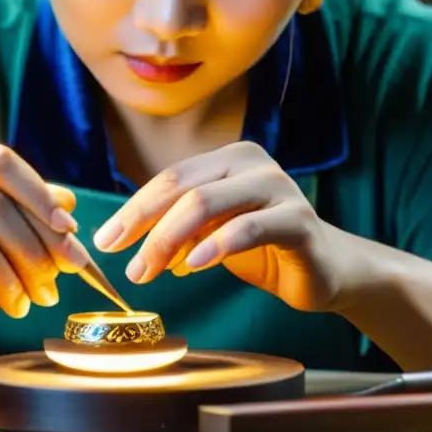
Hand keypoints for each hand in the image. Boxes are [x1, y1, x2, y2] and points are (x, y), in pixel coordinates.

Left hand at [93, 142, 343, 312]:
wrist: (327, 270)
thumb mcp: (211, 234)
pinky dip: (216, 246)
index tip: (104, 241)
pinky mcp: (299, 221)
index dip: (134, 209)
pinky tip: (193, 266)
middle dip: (144, 225)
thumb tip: (126, 240)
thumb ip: (177, 227)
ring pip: (208, 204)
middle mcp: (255, 164)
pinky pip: (249, 228)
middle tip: (123, 262)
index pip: (171, 179)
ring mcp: (280, 189)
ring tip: (147, 272)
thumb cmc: (263, 248)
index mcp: (230, 159)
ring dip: (168, 240)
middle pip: (183, 188)